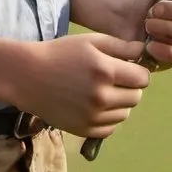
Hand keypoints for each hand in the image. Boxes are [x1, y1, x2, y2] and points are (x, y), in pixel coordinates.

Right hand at [16, 33, 151, 137]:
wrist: (29, 76)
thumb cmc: (60, 53)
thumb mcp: (89, 41)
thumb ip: (120, 46)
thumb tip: (143, 52)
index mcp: (105, 71)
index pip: (143, 78)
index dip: (138, 71)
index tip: (127, 67)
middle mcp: (102, 97)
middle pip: (136, 97)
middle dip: (130, 86)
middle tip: (113, 79)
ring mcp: (93, 116)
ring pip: (125, 113)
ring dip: (119, 102)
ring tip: (101, 91)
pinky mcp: (85, 130)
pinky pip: (111, 127)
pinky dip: (108, 117)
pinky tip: (94, 105)